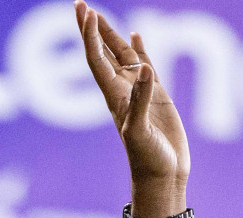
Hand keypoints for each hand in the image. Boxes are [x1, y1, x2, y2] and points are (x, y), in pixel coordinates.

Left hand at [74, 1, 189, 217]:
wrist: (163, 176)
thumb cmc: (148, 160)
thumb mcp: (141, 131)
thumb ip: (142, 99)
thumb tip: (143, 68)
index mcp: (114, 97)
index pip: (97, 59)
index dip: (91, 36)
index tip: (87, 12)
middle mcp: (122, 91)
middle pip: (102, 52)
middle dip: (91, 29)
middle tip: (80, 3)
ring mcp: (139, 92)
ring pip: (122, 56)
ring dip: (111, 35)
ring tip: (100, 14)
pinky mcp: (157, 96)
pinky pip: (144, 65)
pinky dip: (139, 49)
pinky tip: (135, 35)